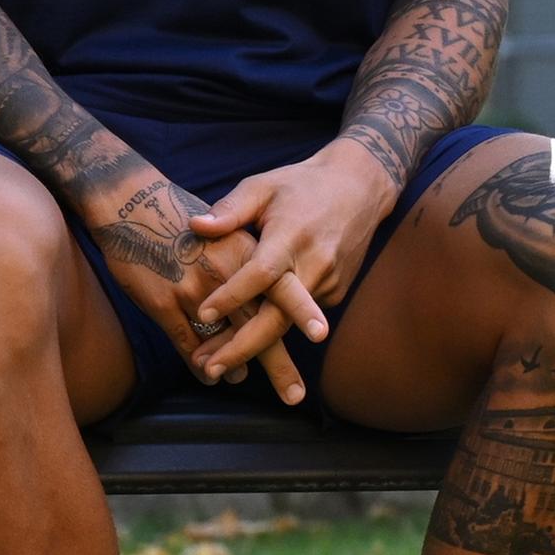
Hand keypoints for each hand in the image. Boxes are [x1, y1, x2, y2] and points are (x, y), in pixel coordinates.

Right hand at [79, 169, 307, 406]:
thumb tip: (266, 298)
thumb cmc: (181, 212)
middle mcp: (221, 273)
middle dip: (277, 364)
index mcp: (242, 250)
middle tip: (295, 396)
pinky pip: (186, 342)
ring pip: (221, 340)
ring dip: (234, 364)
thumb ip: (248, 257)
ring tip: (243, 382)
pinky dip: (199, 361)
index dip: (300, 309)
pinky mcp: (162, 303)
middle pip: (256, 325)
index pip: (279, 284)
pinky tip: (208, 372)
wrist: (127, 201)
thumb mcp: (224, 221)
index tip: (320, 334)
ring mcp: (191, 291)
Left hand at [181, 140, 397, 390]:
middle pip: (278, 317)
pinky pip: (298, 314)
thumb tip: (195, 226)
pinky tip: (242, 344)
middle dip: (244, 347)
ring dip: (253, 346)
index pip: (261, 273)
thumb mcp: (263, 186)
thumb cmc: (301, 185)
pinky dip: (272, 328)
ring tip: (216, 366)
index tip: (204, 312)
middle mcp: (313, 265)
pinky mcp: (336, 292)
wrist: (360, 187)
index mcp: (291, 236)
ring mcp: (329, 282)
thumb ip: (230, 210)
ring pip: (286, 323)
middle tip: (210, 369)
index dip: (233, 295)